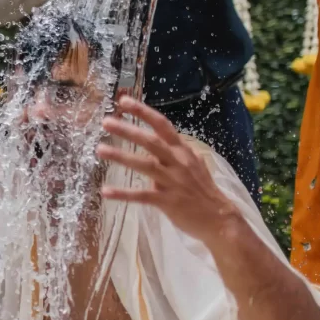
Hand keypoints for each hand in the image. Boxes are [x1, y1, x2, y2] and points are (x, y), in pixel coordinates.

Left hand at [98, 96, 239, 242]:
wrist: (219, 218)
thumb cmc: (203, 191)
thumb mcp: (194, 166)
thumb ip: (176, 155)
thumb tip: (165, 146)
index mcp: (182, 151)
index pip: (162, 125)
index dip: (143, 112)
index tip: (124, 101)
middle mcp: (178, 162)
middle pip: (151, 141)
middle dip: (128, 130)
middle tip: (106, 122)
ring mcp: (172, 181)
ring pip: (144, 164)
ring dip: (121, 156)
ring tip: (100, 149)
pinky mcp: (167, 201)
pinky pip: (141, 196)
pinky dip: (122, 194)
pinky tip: (105, 191)